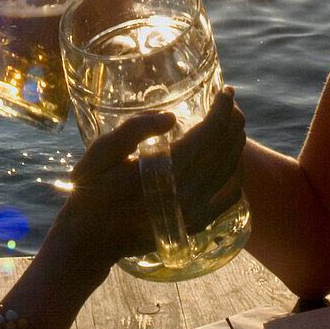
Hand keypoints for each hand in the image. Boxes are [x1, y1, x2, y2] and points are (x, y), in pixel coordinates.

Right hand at [56, 87, 245, 263]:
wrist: (92, 237)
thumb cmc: (93, 189)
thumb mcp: (101, 152)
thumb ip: (134, 130)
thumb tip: (171, 117)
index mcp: (164, 172)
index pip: (209, 134)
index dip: (222, 109)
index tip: (225, 91)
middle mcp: (186, 193)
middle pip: (225, 150)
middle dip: (233, 120)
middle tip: (229, 102)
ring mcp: (195, 213)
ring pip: (231, 171)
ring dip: (237, 143)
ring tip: (232, 124)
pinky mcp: (196, 224)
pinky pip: (230, 197)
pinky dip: (236, 174)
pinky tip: (232, 159)